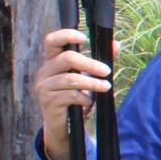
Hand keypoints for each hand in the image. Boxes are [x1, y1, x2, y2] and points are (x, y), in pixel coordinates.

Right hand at [34, 26, 113, 159]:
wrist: (62, 125)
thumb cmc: (73, 96)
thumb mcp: (86, 77)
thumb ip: (99, 60)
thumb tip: (116, 44)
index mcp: (52, 61)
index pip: (52, 41)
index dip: (66, 35)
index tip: (84, 38)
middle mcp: (44, 71)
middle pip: (67, 58)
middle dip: (90, 63)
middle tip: (107, 71)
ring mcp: (44, 87)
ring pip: (71, 79)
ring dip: (92, 83)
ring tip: (106, 87)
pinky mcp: (48, 102)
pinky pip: (70, 96)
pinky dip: (84, 98)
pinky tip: (88, 103)